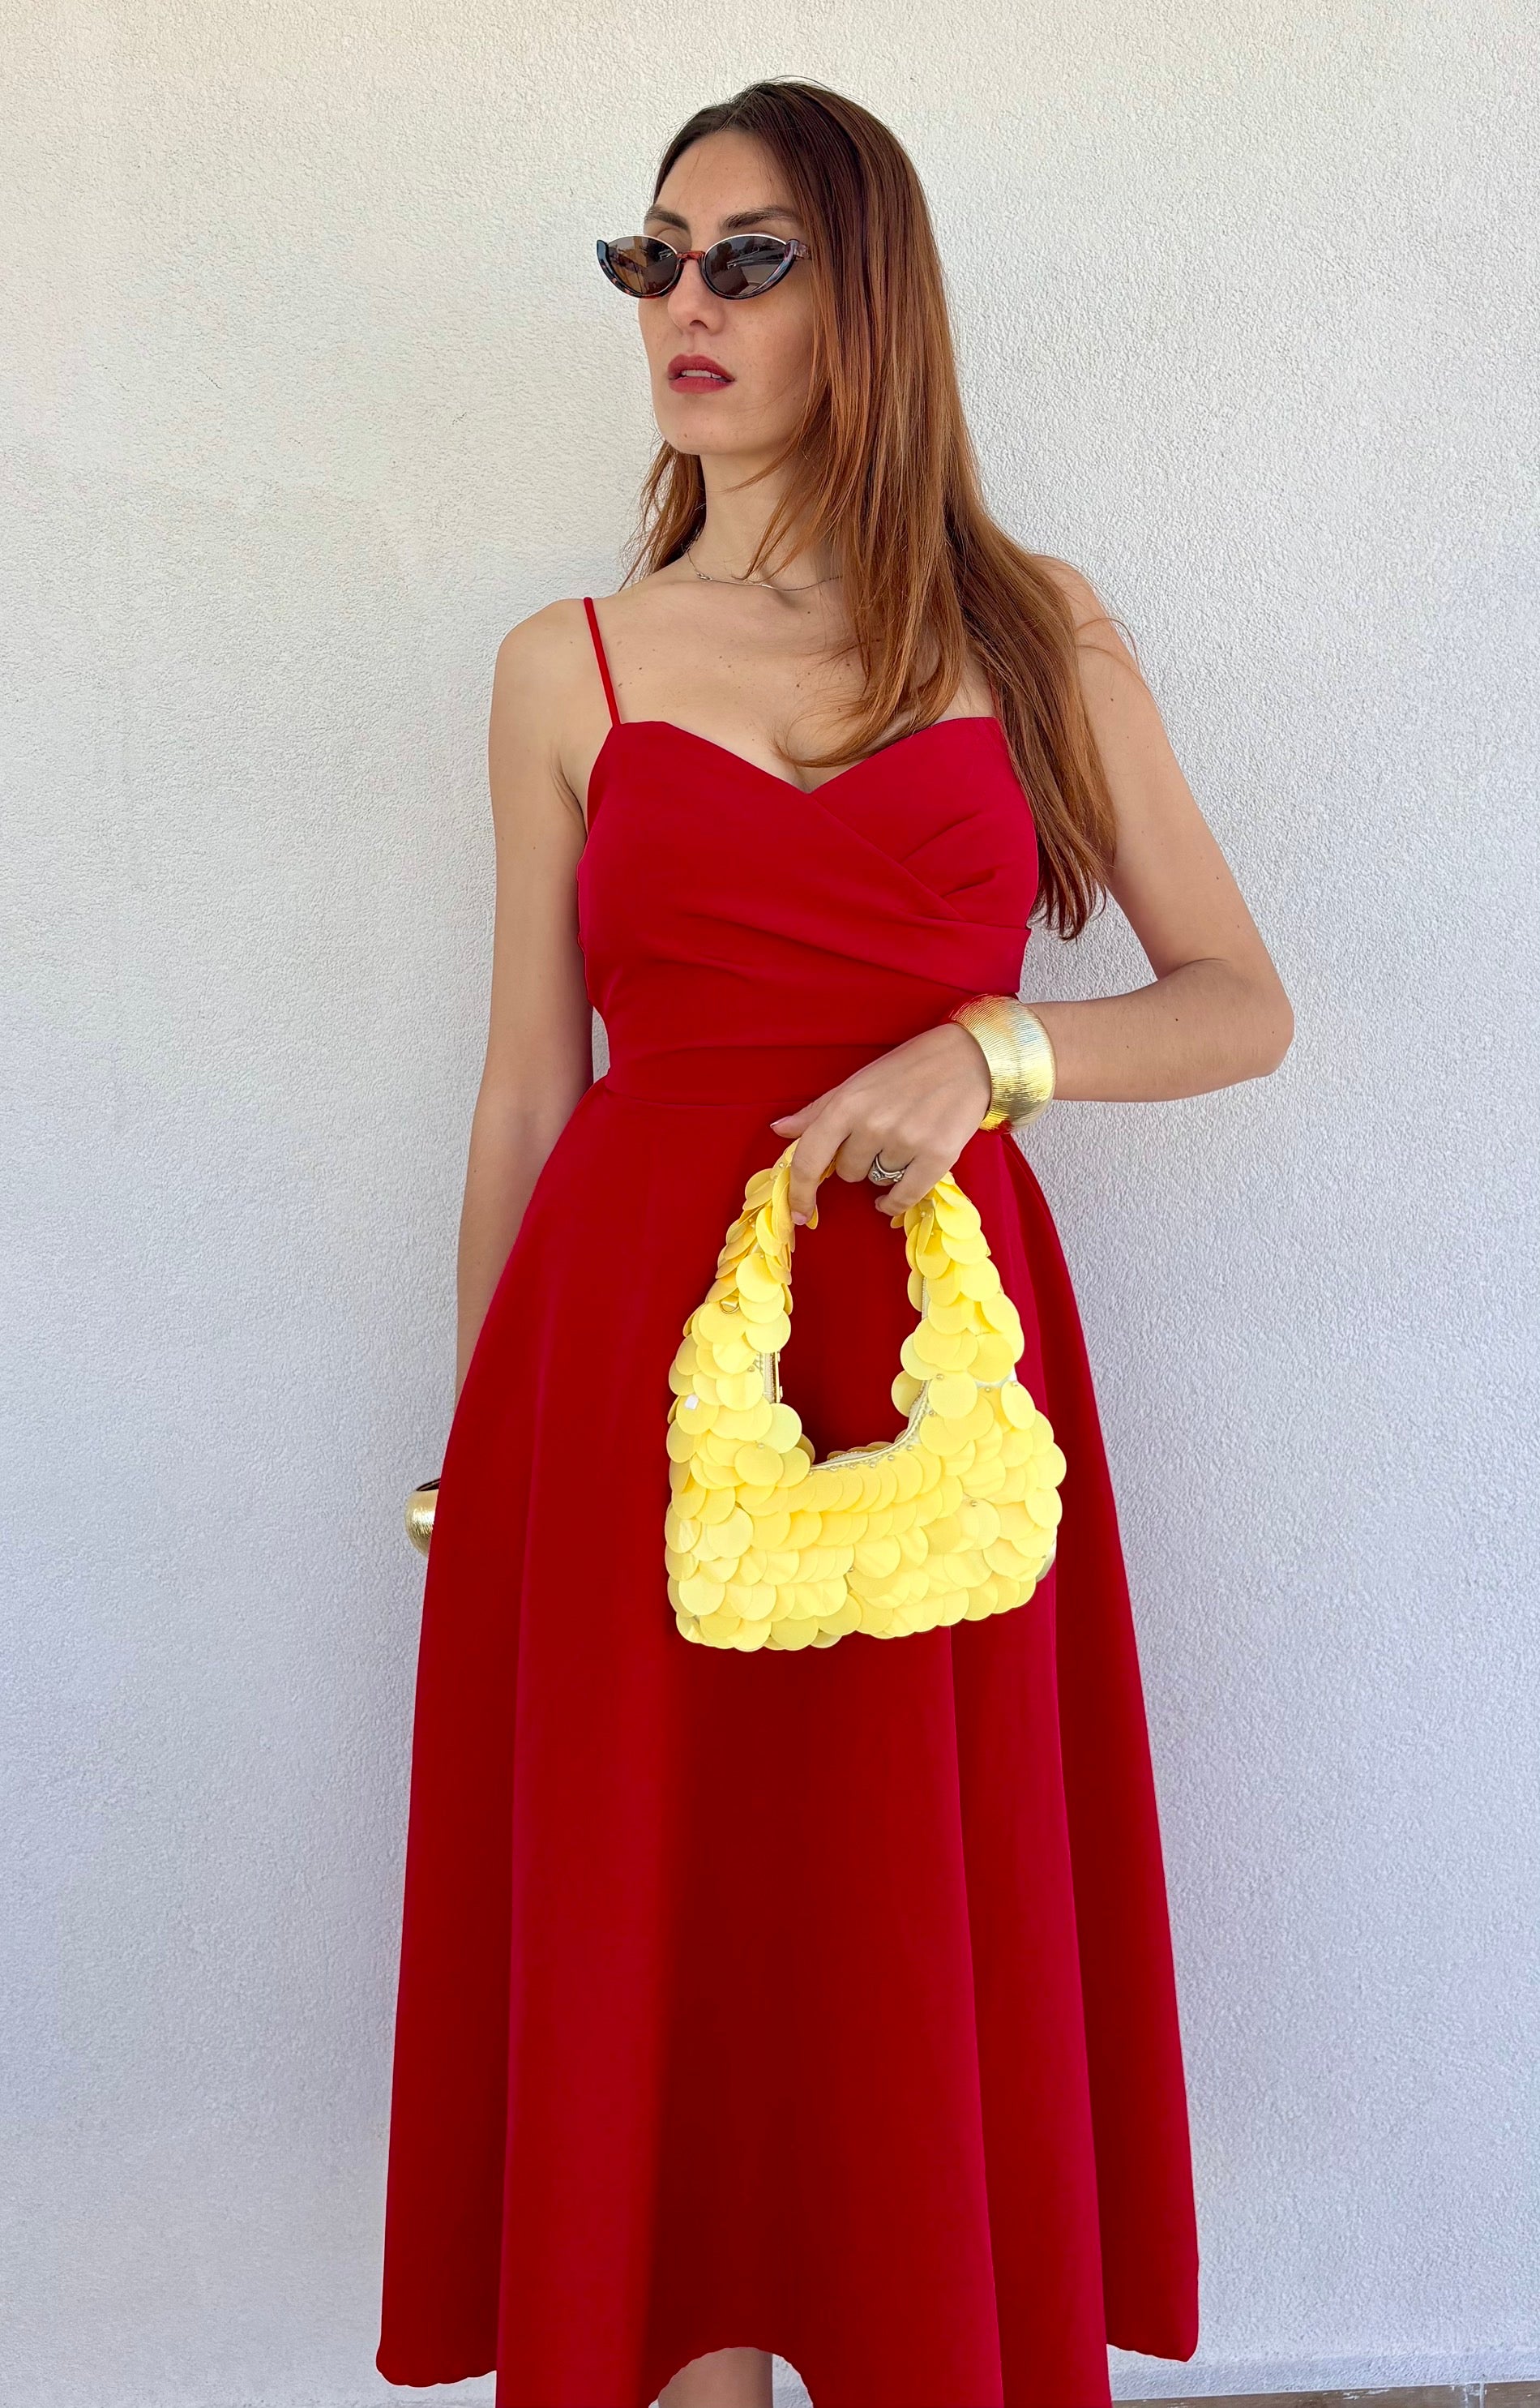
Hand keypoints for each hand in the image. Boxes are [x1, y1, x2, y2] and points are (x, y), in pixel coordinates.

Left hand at [767, 1020, 992, 1223]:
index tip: (798, 1213)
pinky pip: (904, 1197)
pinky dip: (896, 1201)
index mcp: (847, 1104)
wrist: (967, 1059)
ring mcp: (906, 1141)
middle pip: (847, 1172)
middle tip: (881, 1135)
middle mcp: (873, 1124)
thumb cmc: (906, 1069)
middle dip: (858, 1161)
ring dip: (885, 1169)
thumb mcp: (856, 1083)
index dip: (799, 1192)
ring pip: (877, 1181)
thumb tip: (779, 1131)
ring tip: (905, 1139)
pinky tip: (896, 1193)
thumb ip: (817, 1111)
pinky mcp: (937, 1155)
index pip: (809, 1158)